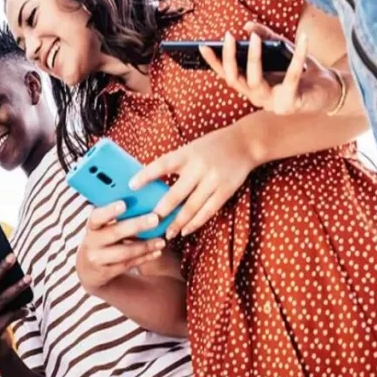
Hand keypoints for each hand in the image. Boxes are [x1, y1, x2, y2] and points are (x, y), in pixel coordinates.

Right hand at [76, 202, 166, 293]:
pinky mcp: (106, 272)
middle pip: (115, 233)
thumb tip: (144, 203)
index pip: (97, 217)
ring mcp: (98, 258)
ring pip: (124, 252)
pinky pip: (128, 264)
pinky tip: (157, 252)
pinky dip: (144, 257)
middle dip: (137, 225)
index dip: (109, 211)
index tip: (124, 204)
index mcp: (92, 227)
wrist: (89, 268)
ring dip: (145, 246)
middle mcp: (92, 242)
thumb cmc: (101, 240)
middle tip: (155, 218)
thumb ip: (116, 218)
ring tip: (162, 241)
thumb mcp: (102, 229)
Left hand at [128, 123, 256, 238]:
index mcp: (186, 154)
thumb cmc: (210, 147)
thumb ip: (174, 163)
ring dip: (177, 223)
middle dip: (161, 211)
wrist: (245, 143)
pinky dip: (195, 223)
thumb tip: (150, 183)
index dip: (146, 175)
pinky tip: (185, 231)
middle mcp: (199, 167)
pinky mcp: (225, 190)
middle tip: (148, 223)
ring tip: (166, 233)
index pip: (161, 165)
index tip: (131, 185)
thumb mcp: (190, 149)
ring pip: (191, 207)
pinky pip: (208, 211)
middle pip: (176, 194)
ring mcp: (213, 180)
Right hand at [199, 25, 341, 115]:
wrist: (331, 93)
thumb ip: (266, 38)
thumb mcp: (283, 51)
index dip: (214, 62)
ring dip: (253, 58)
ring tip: (255, 38)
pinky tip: (302, 40)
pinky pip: (291, 77)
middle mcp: (257, 97)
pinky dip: (298, 57)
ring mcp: (272, 103)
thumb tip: (247, 26)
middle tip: (228, 37)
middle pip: (235, 80)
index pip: (227, 75)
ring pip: (255, 80)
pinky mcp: (290, 103)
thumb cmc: (305, 73)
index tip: (203, 46)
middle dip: (230, 58)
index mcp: (252, 87)